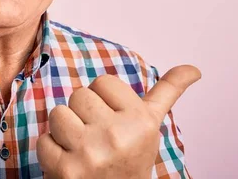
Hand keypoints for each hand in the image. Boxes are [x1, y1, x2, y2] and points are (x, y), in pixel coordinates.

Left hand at [37, 65, 200, 178]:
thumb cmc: (130, 159)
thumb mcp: (151, 125)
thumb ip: (168, 92)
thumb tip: (194, 68)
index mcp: (141, 121)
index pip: (103, 82)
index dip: (104, 101)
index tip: (113, 122)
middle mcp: (118, 136)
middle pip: (79, 95)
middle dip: (83, 114)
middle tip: (97, 138)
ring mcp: (91, 153)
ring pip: (57, 113)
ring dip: (63, 131)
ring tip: (81, 148)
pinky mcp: (66, 170)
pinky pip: (43, 140)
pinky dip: (51, 152)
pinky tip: (69, 163)